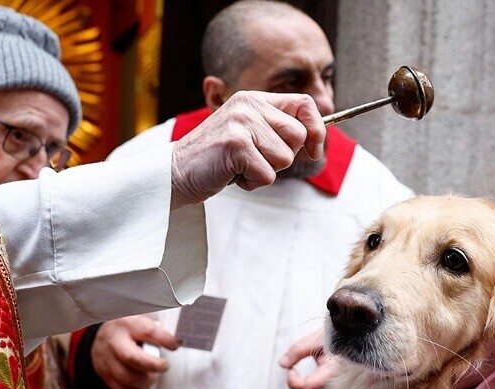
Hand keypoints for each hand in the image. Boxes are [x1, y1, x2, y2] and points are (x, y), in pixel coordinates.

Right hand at [91, 315, 178, 388]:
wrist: (103, 336)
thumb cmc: (127, 330)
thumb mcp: (140, 321)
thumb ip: (155, 330)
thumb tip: (174, 341)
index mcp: (127, 324)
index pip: (148, 331)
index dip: (165, 340)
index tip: (174, 345)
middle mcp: (114, 341)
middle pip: (132, 358)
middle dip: (153, 365)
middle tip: (164, 365)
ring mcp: (106, 359)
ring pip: (126, 377)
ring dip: (145, 380)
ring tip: (153, 375)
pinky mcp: (104, 373)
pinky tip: (142, 383)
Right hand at [170, 91, 324, 206]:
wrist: (176, 172)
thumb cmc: (217, 158)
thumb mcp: (249, 134)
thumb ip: (277, 130)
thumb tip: (316, 141)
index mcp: (254, 99)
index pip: (304, 103)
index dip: (317, 128)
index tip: (314, 150)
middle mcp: (248, 106)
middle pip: (299, 136)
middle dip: (282, 157)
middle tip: (254, 159)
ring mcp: (242, 124)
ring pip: (285, 158)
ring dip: (265, 171)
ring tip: (240, 166)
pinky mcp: (236, 145)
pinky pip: (267, 175)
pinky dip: (252, 183)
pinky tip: (232, 174)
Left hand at [279, 329, 334, 388]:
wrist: (359, 339)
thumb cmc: (339, 338)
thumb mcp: (317, 339)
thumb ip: (298, 350)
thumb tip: (283, 363)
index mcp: (332, 372)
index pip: (307, 388)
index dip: (293, 381)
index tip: (292, 370)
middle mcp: (339, 388)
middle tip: (294, 386)